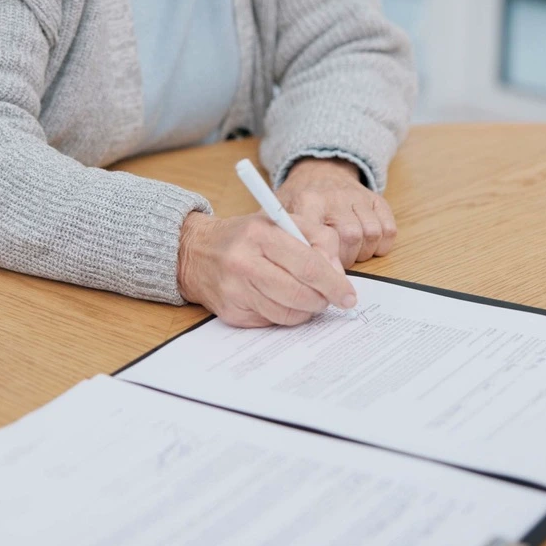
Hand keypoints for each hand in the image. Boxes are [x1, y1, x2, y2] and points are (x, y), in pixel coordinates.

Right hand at [176, 211, 356, 327]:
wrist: (196, 252)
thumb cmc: (248, 237)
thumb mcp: (283, 223)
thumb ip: (318, 240)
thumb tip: (337, 276)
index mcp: (261, 234)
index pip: (309, 265)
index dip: (334, 284)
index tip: (348, 296)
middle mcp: (244, 262)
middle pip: (299, 293)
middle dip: (322, 300)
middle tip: (330, 299)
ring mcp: (235, 290)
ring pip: (288, 312)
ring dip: (305, 310)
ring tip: (306, 298)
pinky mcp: (231, 312)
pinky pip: (271, 322)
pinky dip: (285, 315)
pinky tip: (281, 300)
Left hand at [277, 158, 396, 267]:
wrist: (320, 171)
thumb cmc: (297, 201)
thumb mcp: (277, 213)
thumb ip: (274, 238)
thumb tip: (276, 271)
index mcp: (307, 200)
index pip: (318, 235)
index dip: (323, 261)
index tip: (321, 278)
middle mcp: (334, 196)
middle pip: (349, 237)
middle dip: (344, 261)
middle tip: (333, 267)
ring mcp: (358, 197)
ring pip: (370, 234)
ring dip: (362, 253)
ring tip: (348, 255)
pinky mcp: (376, 199)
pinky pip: (388, 229)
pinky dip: (381, 245)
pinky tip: (365, 246)